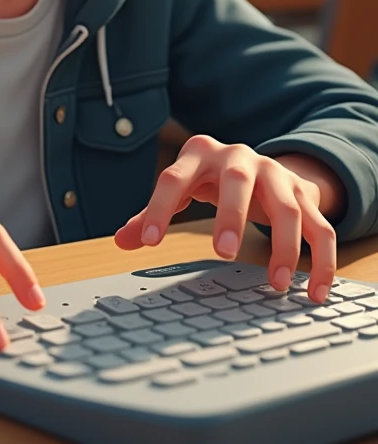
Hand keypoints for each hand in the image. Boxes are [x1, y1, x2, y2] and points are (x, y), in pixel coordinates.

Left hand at [114, 136, 336, 303]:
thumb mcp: (181, 188)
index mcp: (200, 153)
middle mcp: (239, 157)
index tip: (151, 242)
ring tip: (274, 283)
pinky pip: (319, 227)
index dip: (160, 208)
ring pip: (286, 207)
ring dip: (283, 245)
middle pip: (237, 181)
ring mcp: (276, 174)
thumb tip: (122, 241)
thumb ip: (152, 214)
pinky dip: (320, 261)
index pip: (174, 178)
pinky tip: (313, 290)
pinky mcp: (304, 194)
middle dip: (231, 215)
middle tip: (222, 254)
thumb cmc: (209, 180)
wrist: (258, 164)